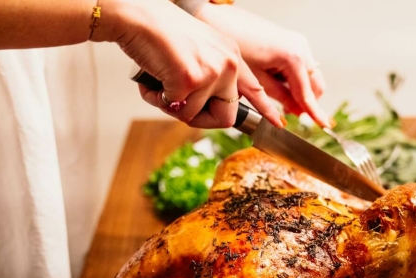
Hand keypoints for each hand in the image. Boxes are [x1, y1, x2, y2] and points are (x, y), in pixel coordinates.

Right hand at [100, 0, 282, 127]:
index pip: (254, 88)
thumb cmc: (159, 34)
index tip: (278, 123)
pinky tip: (151, 79)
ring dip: (170, 105)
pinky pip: (176, 110)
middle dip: (198, 118)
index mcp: (231, 55)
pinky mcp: (192, 79)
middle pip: (226, 117)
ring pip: (194, 116)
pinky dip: (157, 99)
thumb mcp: (198, 53)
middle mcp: (228, 63)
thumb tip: (205, 108)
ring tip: (158, 81)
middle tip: (176, 103)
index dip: (265, 109)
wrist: (137, 15)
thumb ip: (210, 77)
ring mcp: (212, 71)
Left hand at [196, 4, 329, 127]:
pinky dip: (295, 80)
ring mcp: (299, 43)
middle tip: (290, 114)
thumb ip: (280, 98)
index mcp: (294, 57)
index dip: (315, 112)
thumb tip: (296, 111)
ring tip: (280, 99)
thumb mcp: (257, 80)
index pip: (307, 93)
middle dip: (306, 102)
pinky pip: (302, 67)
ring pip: (310, 77)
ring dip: (300, 91)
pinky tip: (279, 84)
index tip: (325, 125)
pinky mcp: (293, 42)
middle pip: (315, 85)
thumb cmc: (235, 47)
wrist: (222, 21)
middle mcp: (301, 48)